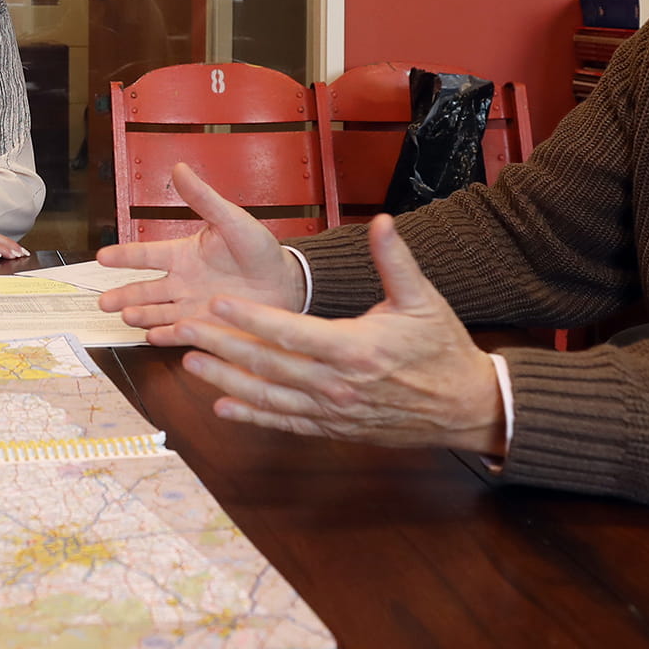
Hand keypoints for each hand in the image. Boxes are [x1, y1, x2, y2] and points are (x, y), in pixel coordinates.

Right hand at [95, 163, 303, 333]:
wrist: (287, 283)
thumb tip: (180, 169)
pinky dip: (167, 335)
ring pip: (158, 313)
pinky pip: (182, 332)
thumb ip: (203, 198)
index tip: (102, 257)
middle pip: (144, 290)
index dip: (123, 256)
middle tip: (103, 301)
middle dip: (123, 295)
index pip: (146, 255)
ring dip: (141, 316)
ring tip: (126, 317)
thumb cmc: (259, 249)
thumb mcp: (231, 219)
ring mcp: (192, 306)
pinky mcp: (207, 327)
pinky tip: (153, 336)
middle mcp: (182, 282)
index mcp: (183, 255)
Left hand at [171, 214, 506, 453]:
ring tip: (189, 362)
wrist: (465, 406)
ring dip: (225, 380)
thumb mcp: (422, 299)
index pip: (290, 331)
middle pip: (267, 365)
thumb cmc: (442, 348)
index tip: (216, 302)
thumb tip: (381, 221)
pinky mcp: (334, 427)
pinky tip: (222, 409)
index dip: (250, 317)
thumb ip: (396, 260)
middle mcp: (337, 384)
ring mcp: (333, 410)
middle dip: (221, 345)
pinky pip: (285, 423)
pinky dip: (252, 417)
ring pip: (268, 397)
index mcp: (354, 348)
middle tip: (183, 328)